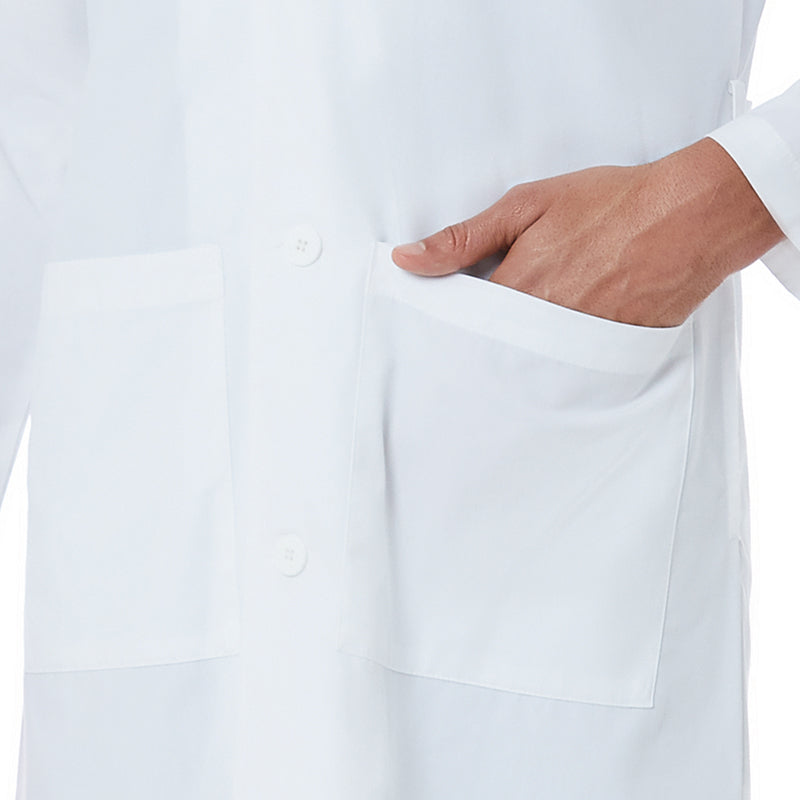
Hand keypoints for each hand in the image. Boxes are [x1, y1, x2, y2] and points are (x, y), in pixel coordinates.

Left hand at [391, 137, 785, 327]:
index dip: (452, 321)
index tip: (444, 322)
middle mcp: (543, 328)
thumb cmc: (610, 204)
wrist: (691, 217)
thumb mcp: (527, 205)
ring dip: (519, 352)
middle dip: (484, 342)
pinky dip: (558, 358)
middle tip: (489, 329)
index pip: (462, 324)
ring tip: (530, 331)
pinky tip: (565, 335)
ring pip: (528, 363)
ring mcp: (577, 347)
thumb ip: (464, 239)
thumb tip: (406, 259)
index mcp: (516, 291)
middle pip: (493, 351)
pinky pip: (568, 370)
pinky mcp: (608, 356)